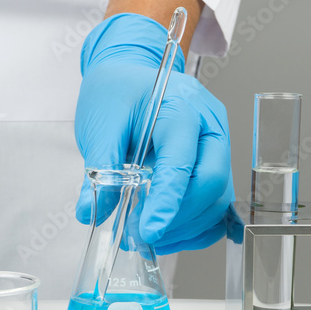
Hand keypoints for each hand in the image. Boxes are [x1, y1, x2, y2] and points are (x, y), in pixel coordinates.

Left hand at [74, 13, 234, 253]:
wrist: (129, 74)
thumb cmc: (118, 92)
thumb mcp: (101, 123)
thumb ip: (100, 167)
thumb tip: (92, 210)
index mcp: (182, 108)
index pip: (182, 162)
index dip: (167, 202)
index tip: (148, 230)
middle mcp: (210, 126)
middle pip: (211, 182)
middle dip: (178, 217)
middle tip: (142, 234)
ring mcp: (218, 146)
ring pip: (218, 199)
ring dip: (186, 226)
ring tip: (148, 235)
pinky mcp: (215, 165)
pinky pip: (217, 205)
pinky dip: (196, 226)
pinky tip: (169, 231)